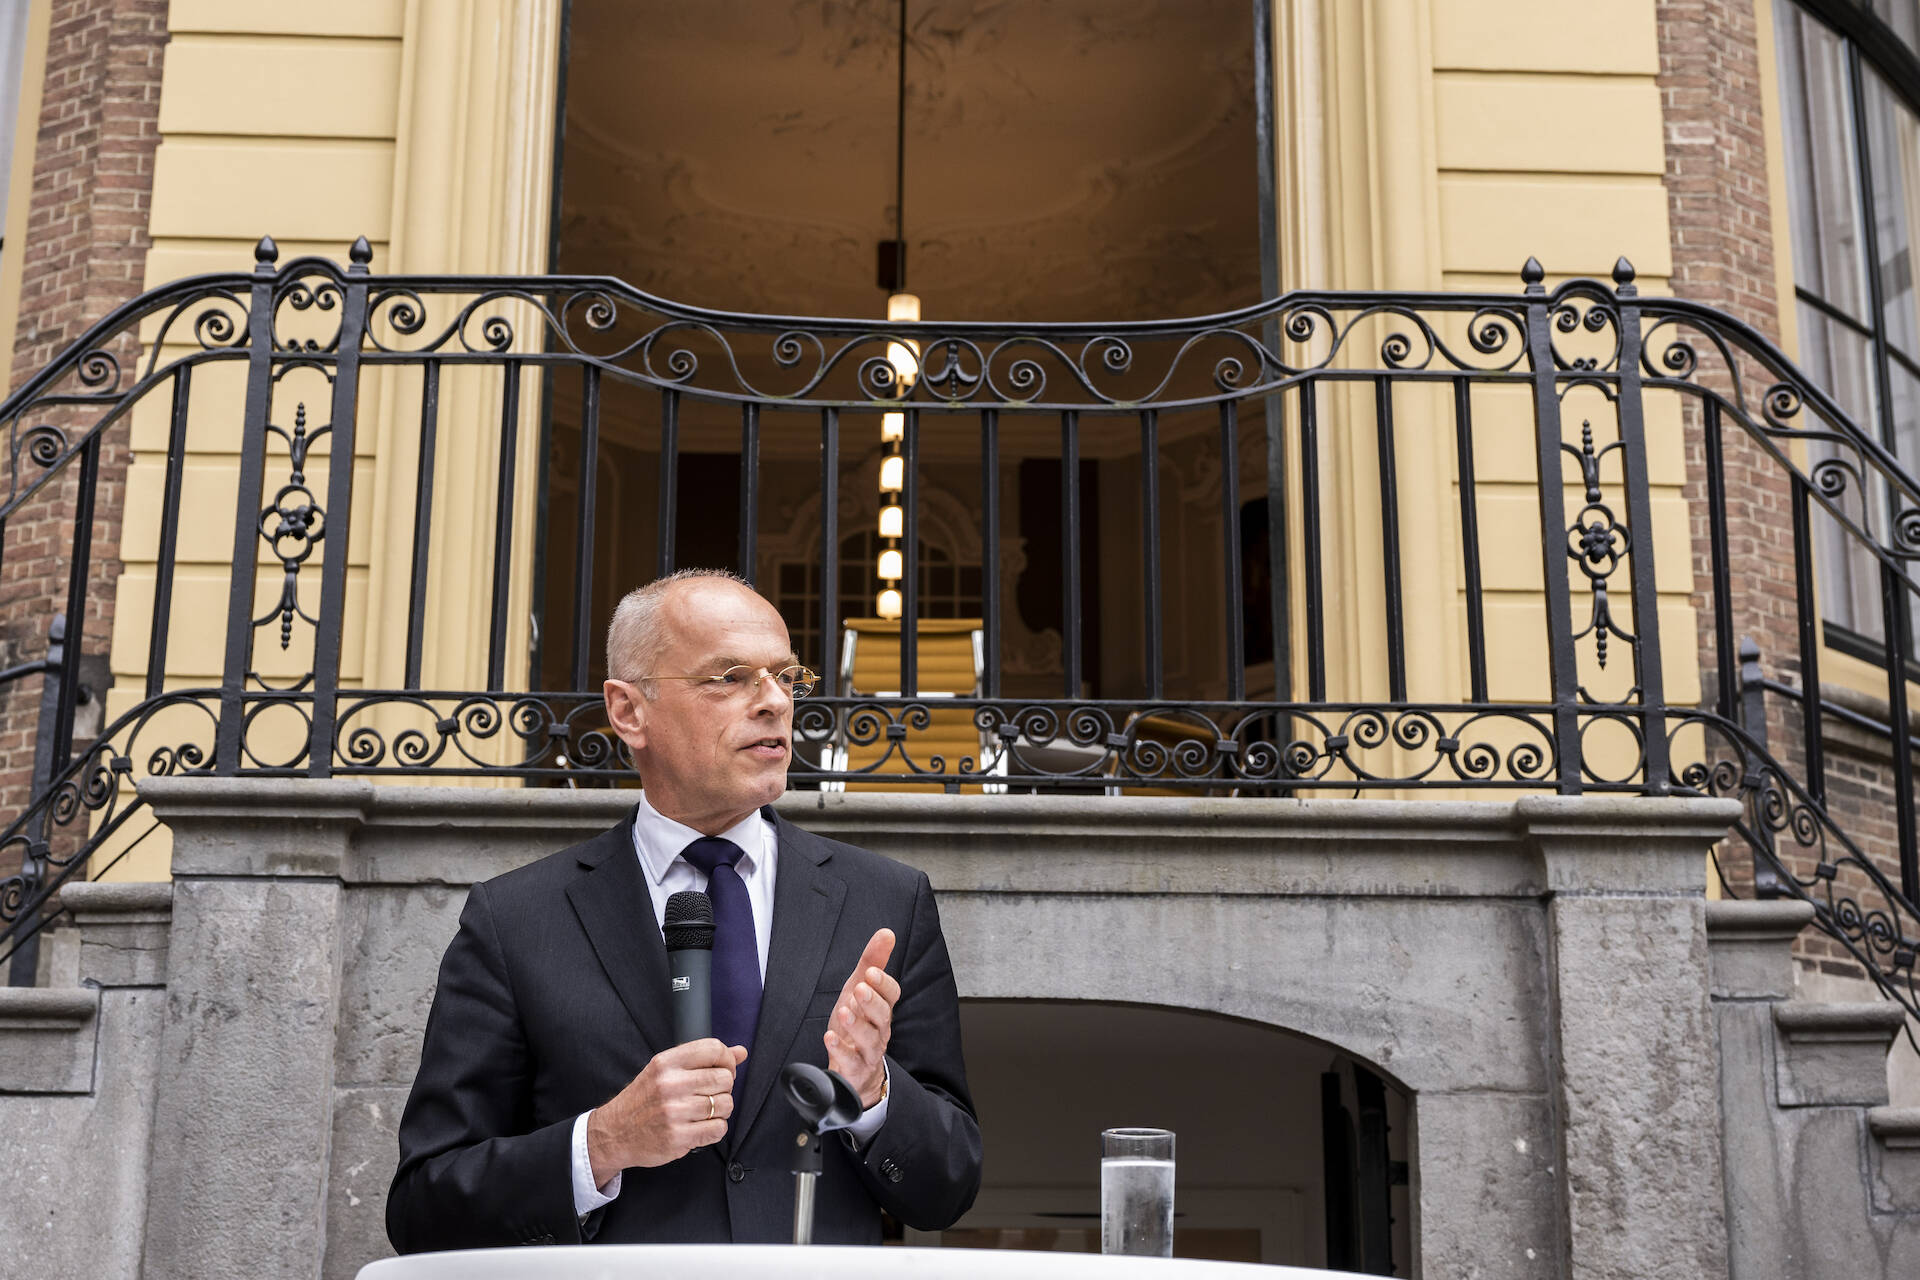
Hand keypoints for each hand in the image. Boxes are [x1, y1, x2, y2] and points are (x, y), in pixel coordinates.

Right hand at [586, 1038, 746, 1184]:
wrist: (613, 1133)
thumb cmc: (643, 1100)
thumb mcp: (665, 1071)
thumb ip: (703, 1060)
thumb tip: (740, 1052)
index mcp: (666, 1063)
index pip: (713, 1048)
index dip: (727, 1060)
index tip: (724, 1070)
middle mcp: (670, 1085)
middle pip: (724, 1078)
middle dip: (724, 1088)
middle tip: (709, 1095)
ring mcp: (674, 1112)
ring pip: (725, 1105)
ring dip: (720, 1110)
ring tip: (703, 1112)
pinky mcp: (678, 1137)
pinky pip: (718, 1129)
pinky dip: (715, 1130)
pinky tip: (700, 1127)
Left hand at [824, 928, 898, 1108]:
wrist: (856, 1070)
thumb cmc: (857, 1025)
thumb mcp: (859, 990)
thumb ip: (872, 962)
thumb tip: (886, 933)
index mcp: (881, 1008)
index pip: (891, 994)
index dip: (883, 983)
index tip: (871, 972)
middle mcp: (879, 1029)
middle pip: (883, 1015)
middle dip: (872, 1001)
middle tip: (860, 989)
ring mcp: (869, 1050)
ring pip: (869, 1038)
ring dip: (857, 1024)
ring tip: (844, 1011)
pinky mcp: (855, 1069)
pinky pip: (850, 1061)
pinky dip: (840, 1049)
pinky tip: (830, 1037)